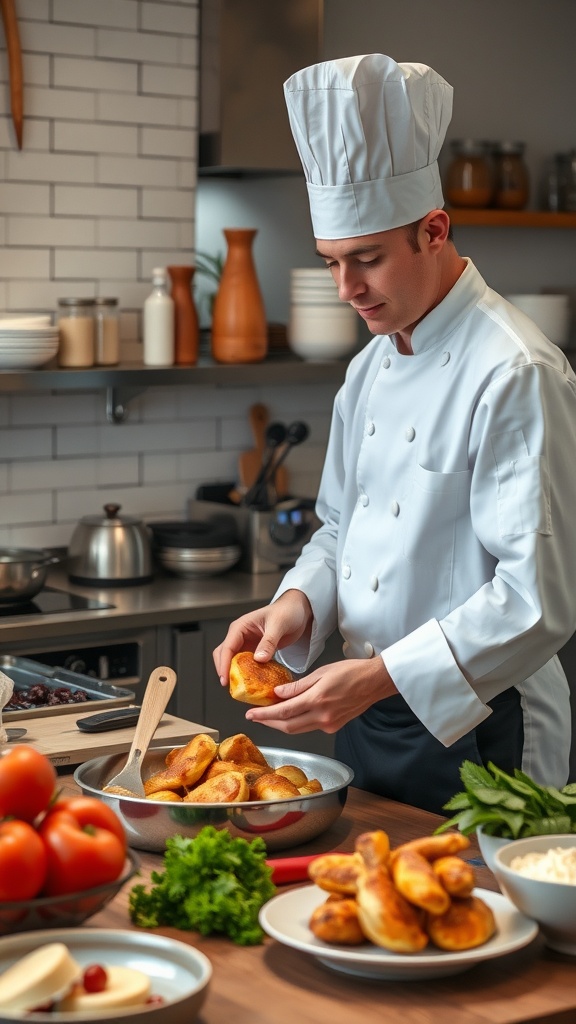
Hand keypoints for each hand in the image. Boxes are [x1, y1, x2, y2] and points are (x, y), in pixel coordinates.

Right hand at [213, 589, 312, 685]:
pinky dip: (247, 673)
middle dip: (225, 670)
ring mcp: (247, 644)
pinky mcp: (255, 651)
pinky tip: (253, 682)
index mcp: (240, 627)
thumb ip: (268, 642)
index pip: (227, 647)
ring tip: (242, 688)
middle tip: (233, 687)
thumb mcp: (278, 624)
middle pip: (224, 655)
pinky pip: (247, 664)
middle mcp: (240, 636)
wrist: (297, 610)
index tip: (225, 680)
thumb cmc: (287, 611)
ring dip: (236, 673)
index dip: (223, 664)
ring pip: (233, 661)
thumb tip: (258, 659)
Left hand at [244, 656, 397, 734]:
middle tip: (254, 717)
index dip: (264, 714)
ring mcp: (329, 724)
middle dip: (268, 722)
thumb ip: (298, 685)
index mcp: (317, 699)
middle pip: (288, 726)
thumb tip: (278, 693)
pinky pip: (310, 727)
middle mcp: (322, 716)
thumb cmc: (351, 672)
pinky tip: (291, 714)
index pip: (283, 711)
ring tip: (268, 716)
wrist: (374, 682)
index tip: (251, 713)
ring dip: (281, 724)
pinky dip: (297, 722)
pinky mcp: (334, 727)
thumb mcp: (321, 672)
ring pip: (298, 729)